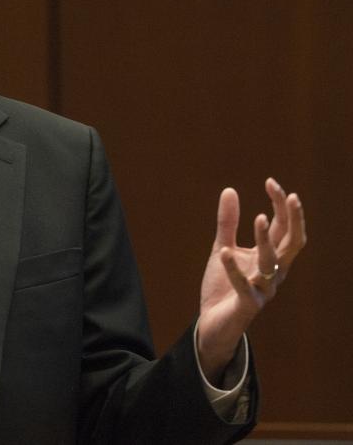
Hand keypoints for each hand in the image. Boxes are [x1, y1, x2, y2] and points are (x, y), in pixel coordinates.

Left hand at [196, 178, 305, 383]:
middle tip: (288, 194)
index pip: (284, 227)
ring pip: (272, 263)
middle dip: (292, 219)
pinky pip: (243, 285)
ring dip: (266, 241)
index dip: (280, 205)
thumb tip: (230, 190)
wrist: (213, 323)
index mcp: (272, 258)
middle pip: (291, 243)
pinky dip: (234, 269)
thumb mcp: (224, 247)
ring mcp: (263, 289)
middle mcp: (274, 273)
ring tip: (258, 218)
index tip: (271, 182)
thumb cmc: (223, 286)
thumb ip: (227, 223)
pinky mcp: (247, 304)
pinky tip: (224, 252)